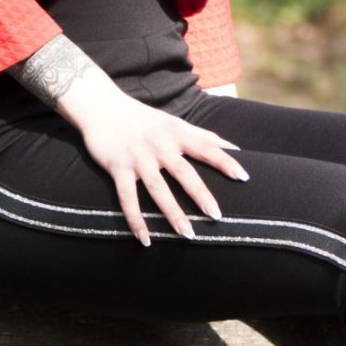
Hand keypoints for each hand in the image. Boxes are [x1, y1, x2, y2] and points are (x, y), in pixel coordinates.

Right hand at [64, 79, 247, 245]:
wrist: (102, 106)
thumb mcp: (174, 122)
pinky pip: (128, 198)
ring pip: (158, 189)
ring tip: (187, 234)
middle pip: (184, 172)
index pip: (206, 147)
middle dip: (201, 195)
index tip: (244, 177)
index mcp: (176, 133)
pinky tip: (145, 239)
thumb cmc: (144, 119)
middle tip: (217, 216)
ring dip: (172, 213)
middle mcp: (159, 146)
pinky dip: (135, 219)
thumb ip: (204, 136)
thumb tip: (236, 148)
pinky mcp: (118, 167)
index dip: (225, 161)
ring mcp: (138, 158)